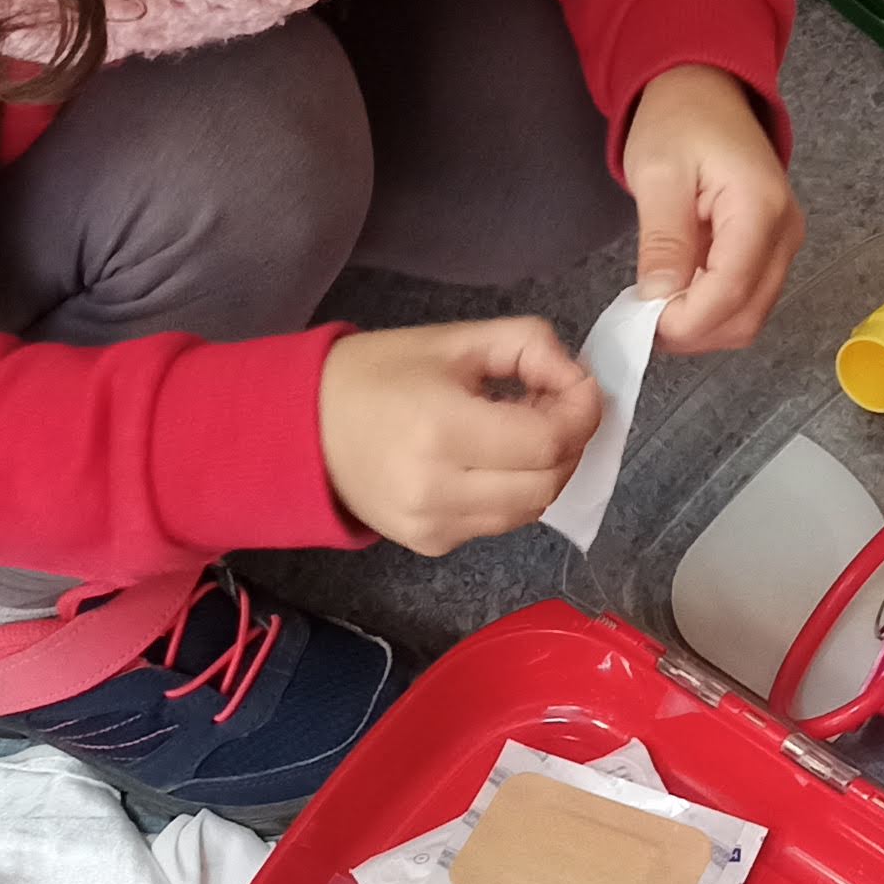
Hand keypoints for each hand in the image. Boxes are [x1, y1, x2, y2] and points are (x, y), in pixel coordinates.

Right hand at [318, 318, 604, 552]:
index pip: (547, 442)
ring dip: (546, 469)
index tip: (580, 387)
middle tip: (553, 405)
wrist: (302, 428)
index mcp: (442, 430)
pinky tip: (493, 459)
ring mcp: (433, 526)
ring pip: (532, 508)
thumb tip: (577, 379)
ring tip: (522, 429)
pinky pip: (500, 522)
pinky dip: (515, 490)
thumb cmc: (378, 374)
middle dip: (569, 442)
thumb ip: (529, 346)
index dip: (582, 414)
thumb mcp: (454, 340)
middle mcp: (438, 490)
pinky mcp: (430, 544)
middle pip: (548, 482)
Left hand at [623, 63, 802, 352]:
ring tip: (658, 304)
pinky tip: (679, 290)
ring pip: (751, 316)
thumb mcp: (658, 174)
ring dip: (703, 324)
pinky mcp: (775, 247)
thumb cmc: (679, 122)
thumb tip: (660, 301)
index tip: (641, 323)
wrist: (705, 91)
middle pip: (747, 316)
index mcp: (759, 209)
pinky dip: (713, 308)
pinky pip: (749, 297)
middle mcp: (785, 232)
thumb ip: (664, 240)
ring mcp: (785, 242)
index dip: (686, 322)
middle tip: (643, 319)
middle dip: (694, 331)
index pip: (731, 293)